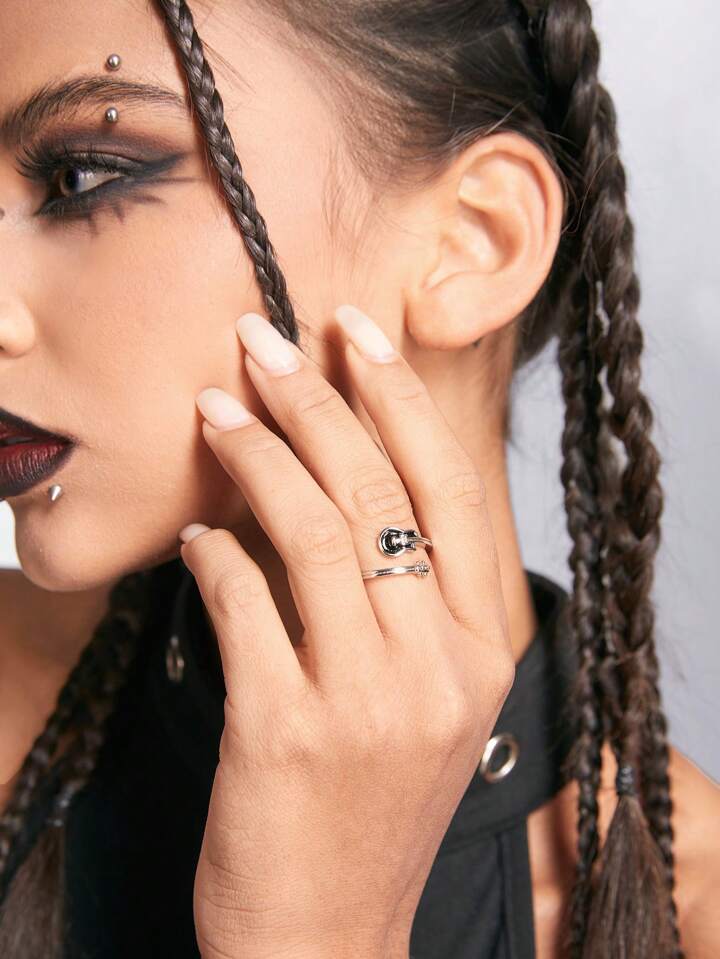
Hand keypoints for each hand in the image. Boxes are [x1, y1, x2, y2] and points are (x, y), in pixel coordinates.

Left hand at [179, 305, 515, 958]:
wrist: (326, 939)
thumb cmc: (373, 809)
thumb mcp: (425, 704)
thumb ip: (406, 602)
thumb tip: (339, 486)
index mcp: (483, 651)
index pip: (450, 492)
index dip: (401, 401)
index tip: (359, 336)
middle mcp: (437, 666)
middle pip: (379, 491)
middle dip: (318, 398)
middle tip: (266, 341)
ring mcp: (366, 701)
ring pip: (311, 530)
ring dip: (255, 453)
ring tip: (216, 406)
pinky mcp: (285, 731)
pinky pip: (242, 603)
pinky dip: (213, 554)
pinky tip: (195, 536)